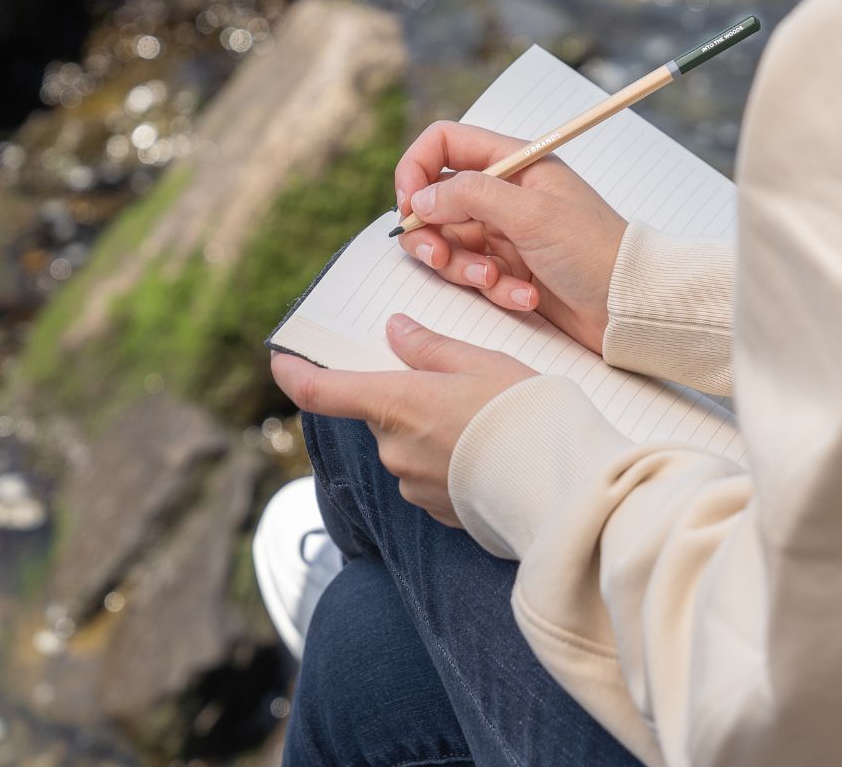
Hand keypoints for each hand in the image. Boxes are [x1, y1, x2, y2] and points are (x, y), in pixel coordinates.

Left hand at [270, 314, 534, 525]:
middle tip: (454, 383)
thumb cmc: (523, 413)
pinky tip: (488, 452)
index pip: (320, 392)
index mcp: (396, 404)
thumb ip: (430, 348)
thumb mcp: (481, 361)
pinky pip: (428, 475)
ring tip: (484, 420)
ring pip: (405, 445)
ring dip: (430, 430)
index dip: (293, 374)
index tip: (280, 360)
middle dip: (405, 397)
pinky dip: (448, 460)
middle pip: (379, 414)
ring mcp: (412, 484)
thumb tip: (395, 332)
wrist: (561, 485)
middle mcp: (393, 448)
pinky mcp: (436, 510)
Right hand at [394, 121, 627, 353]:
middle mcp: (504, 193)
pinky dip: (493, 289)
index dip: (416, 170)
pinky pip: (474, 275)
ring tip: (495, 280)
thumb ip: (471, 196)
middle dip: (431, 233)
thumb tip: (420, 199)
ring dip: (463, 267)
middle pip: (435, 201)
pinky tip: (525, 295)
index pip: (444, 144)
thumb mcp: (532, 214)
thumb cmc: (595, 251)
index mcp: (515, 162)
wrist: (630, 306)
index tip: (409, 206)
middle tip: (440, 257)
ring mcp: (504, 232)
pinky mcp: (508, 269)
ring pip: (449, 243)